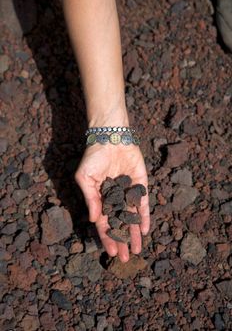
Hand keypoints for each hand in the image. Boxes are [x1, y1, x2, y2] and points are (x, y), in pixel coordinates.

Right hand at [74, 142, 149, 262]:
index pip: (104, 222)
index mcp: (101, 197)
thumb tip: (93, 220)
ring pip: (132, 217)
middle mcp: (116, 197)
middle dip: (122, 240)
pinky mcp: (140, 184)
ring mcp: (128, 191)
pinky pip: (143, 203)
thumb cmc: (93, 156)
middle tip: (124, 258)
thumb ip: (91, 199)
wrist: (110, 137)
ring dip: (134, 233)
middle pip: (120, 223)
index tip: (109, 252)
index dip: (107, 237)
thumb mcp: (85, 178)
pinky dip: (144, 216)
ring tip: (136, 250)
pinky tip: (144, 230)